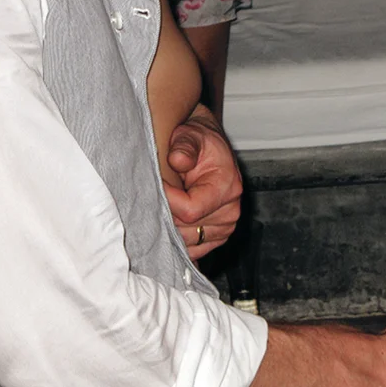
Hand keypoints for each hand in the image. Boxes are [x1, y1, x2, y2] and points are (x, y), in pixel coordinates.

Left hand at [162, 105, 241, 258]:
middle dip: (166, 214)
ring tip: (164, 206)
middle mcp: (229, 210)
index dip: (168, 201)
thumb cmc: (200, 143)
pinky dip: (178, 242)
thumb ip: (184, 147)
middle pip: (186, 229)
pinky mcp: (217, 236)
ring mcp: (224, 227)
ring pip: (186, 242)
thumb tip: (178, 160)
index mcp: (227, 187)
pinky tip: (170, 224)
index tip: (156, 185)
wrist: (209, 148)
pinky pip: (192, 250)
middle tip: (156, 195)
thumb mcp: (191, 136)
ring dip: (170, 228)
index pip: (190, 211)